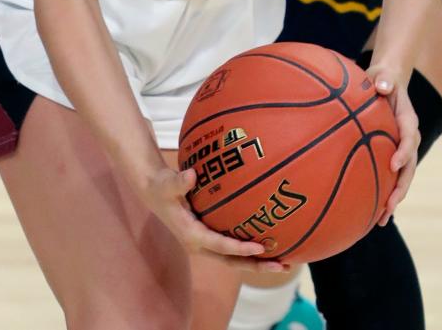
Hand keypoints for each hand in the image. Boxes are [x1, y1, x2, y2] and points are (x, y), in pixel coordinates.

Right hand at [137, 164, 289, 274]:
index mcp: (192, 235)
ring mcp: (206, 244)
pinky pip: (233, 250)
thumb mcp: (167, 184)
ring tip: (285, 262)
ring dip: (258, 263)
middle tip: (283, 265)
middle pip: (233, 262)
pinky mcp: (210, 238)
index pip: (220, 246)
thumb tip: (191, 175)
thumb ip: (179, 182)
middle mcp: (201, 245)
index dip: (240, 248)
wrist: (155, 193)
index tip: (261, 248)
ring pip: (235, 260)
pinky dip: (251, 251)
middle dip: (258, 266)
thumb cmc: (163, 187)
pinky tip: (271, 245)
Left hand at [367, 64, 419, 226]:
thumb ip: (384, 80)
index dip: (404, 152)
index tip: (393, 165)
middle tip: (390, 205)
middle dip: (401, 187)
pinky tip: (371, 212)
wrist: (387, 82)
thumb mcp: (383, 75)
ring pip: (402, 177)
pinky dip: (384, 193)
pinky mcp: (393, 155)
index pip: (410, 137)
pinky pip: (391, 176)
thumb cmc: (382, 78)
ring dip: (395, 197)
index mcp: (408, 119)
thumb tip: (382, 87)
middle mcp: (409, 138)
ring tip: (382, 219)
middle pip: (410, 166)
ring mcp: (402, 149)